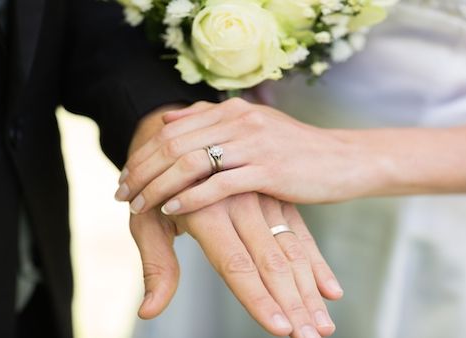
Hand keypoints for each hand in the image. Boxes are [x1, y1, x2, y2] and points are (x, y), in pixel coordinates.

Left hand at [116, 98, 354, 215]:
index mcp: (233, 110)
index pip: (173, 129)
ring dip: (158, 185)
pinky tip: (172, 210)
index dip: (144, 153)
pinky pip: (219, 184)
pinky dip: (191, 197)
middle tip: (122, 192)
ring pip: (191, 163)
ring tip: (139, 205)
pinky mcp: (269, 171)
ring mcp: (255, 144)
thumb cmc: (296, 150)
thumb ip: (214, 121)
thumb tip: (171, 120)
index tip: (126, 174)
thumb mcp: (255, 127)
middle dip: (142, 170)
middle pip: (175, 144)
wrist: (344, 160)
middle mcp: (240, 121)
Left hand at [131, 194, 342, 336]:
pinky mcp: (276, 196)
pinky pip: (300, 236)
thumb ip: (157, 266)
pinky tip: (332, 293)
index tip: (281, 330)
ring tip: (324, 328)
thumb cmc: (158, 186)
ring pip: (291, 252)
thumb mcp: (149, 223)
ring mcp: (262, 198)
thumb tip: (148, 313)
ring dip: (309, 292)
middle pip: (272, 262)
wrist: (179, 136)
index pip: (236, 264)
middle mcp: (240, 203)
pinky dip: (316, 266)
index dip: (259, 299)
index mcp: (207, 211)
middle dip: (294, 305)